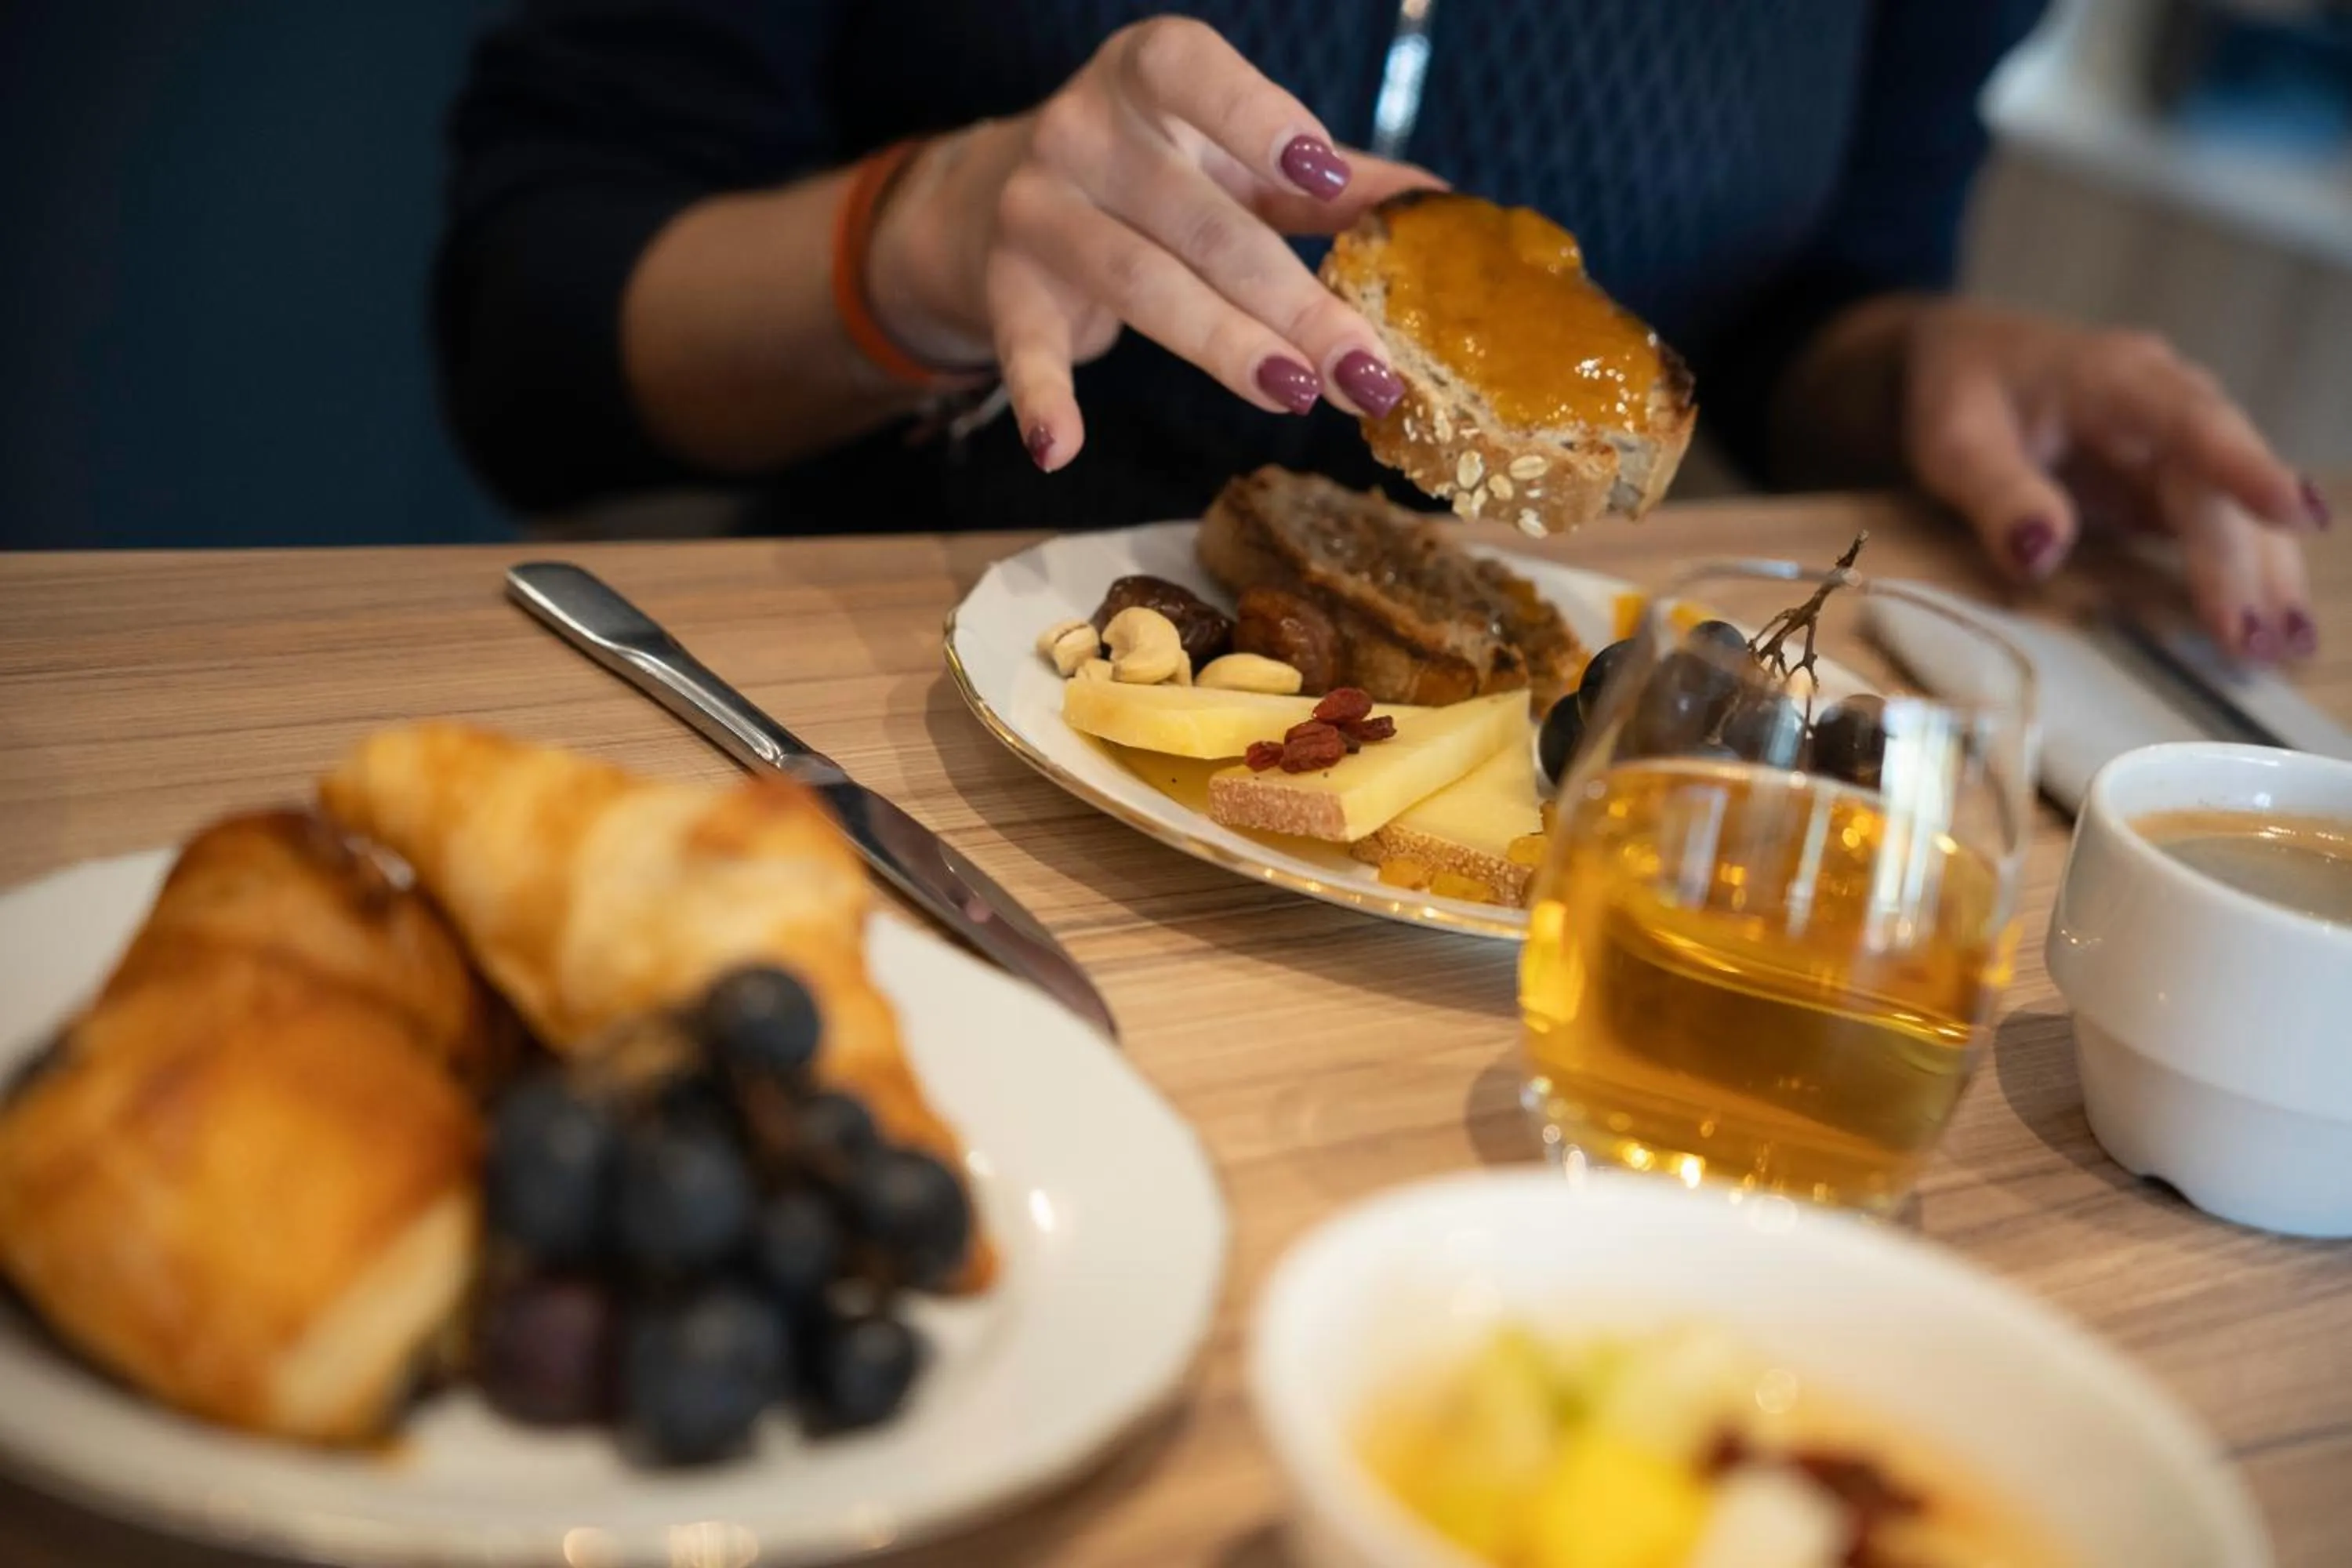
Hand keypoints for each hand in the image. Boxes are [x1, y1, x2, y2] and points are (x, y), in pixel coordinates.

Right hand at [864, 16, 1436, 470]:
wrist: (996, 195)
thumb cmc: (1153, 171)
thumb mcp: (1231, 158)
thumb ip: (1325, 182)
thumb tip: (1437, 209)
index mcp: (1150, 73)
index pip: (1195, 76)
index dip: (1256, 119)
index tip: (1320, 170)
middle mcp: (1084, 130)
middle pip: (1199, 222)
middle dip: (1290, 299)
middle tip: (1363, 368)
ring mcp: (1038, 209)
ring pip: (1140, 283)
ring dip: (1221, 344)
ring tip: (1294, 393)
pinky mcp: (1006, 287)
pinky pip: (1026, 348)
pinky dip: (1042, 400)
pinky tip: (1063, 449)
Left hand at [1903, 301, 2328, 661]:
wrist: (1964, 361)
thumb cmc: (1961, 394)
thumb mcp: (1956, 443)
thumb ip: (1997, 492)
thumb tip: (2041, 552)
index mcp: (2115, 378)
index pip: (2190, 422)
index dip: (2243, 467)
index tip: (2291, 514)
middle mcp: (2166, 404)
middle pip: (2216, 485)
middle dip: (2243, 561)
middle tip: (2256, 641)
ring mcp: (2176, 442)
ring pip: (2234, 508)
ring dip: (2265, 574)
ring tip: (2287, 645)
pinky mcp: (2172, 478)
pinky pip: (2219, 525)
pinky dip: (2244, 574)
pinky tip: (2269, 627)